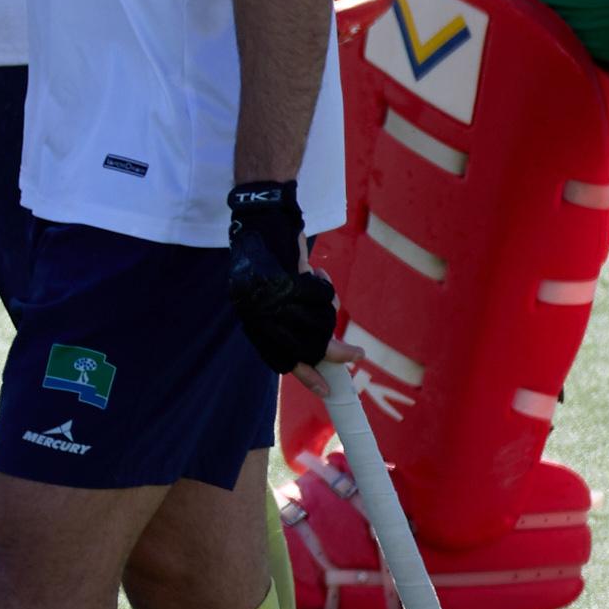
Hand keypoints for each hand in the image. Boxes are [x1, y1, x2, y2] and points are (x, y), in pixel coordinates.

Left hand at [224, 182, 341, 370]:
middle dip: (333, 353)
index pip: (278, 356)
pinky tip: (318, 273)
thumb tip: (321, 346)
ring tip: (322, 287)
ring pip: (317, 322)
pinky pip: (320, 295)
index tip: (326, 390)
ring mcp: (270, 297)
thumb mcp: (273, 292)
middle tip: (356, 355)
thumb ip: (291, 315)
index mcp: (253, 320)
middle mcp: (258, 312)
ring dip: (330, 310)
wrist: (259, 219)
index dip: (304, 374)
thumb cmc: (268, 257)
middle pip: (303, 346)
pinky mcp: (284, 278)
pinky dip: (324, 286)